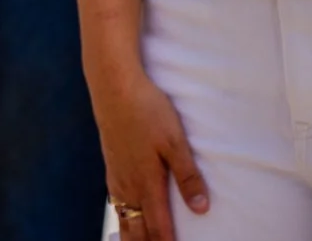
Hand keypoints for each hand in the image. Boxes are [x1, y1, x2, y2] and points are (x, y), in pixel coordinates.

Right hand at [90, 60, 207, 238]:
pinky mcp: (110, 164)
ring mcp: (116, 175)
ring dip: (131, 235)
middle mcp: (128, 184)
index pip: (158, 227)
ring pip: (123, 216)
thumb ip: (188, 176)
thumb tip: (201, 209)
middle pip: (136, 228)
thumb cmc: (147, 110)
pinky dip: (122, 216)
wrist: (113, 86)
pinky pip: (115, 201)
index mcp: (147, 183)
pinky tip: (124, 213)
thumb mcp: (175, 141)